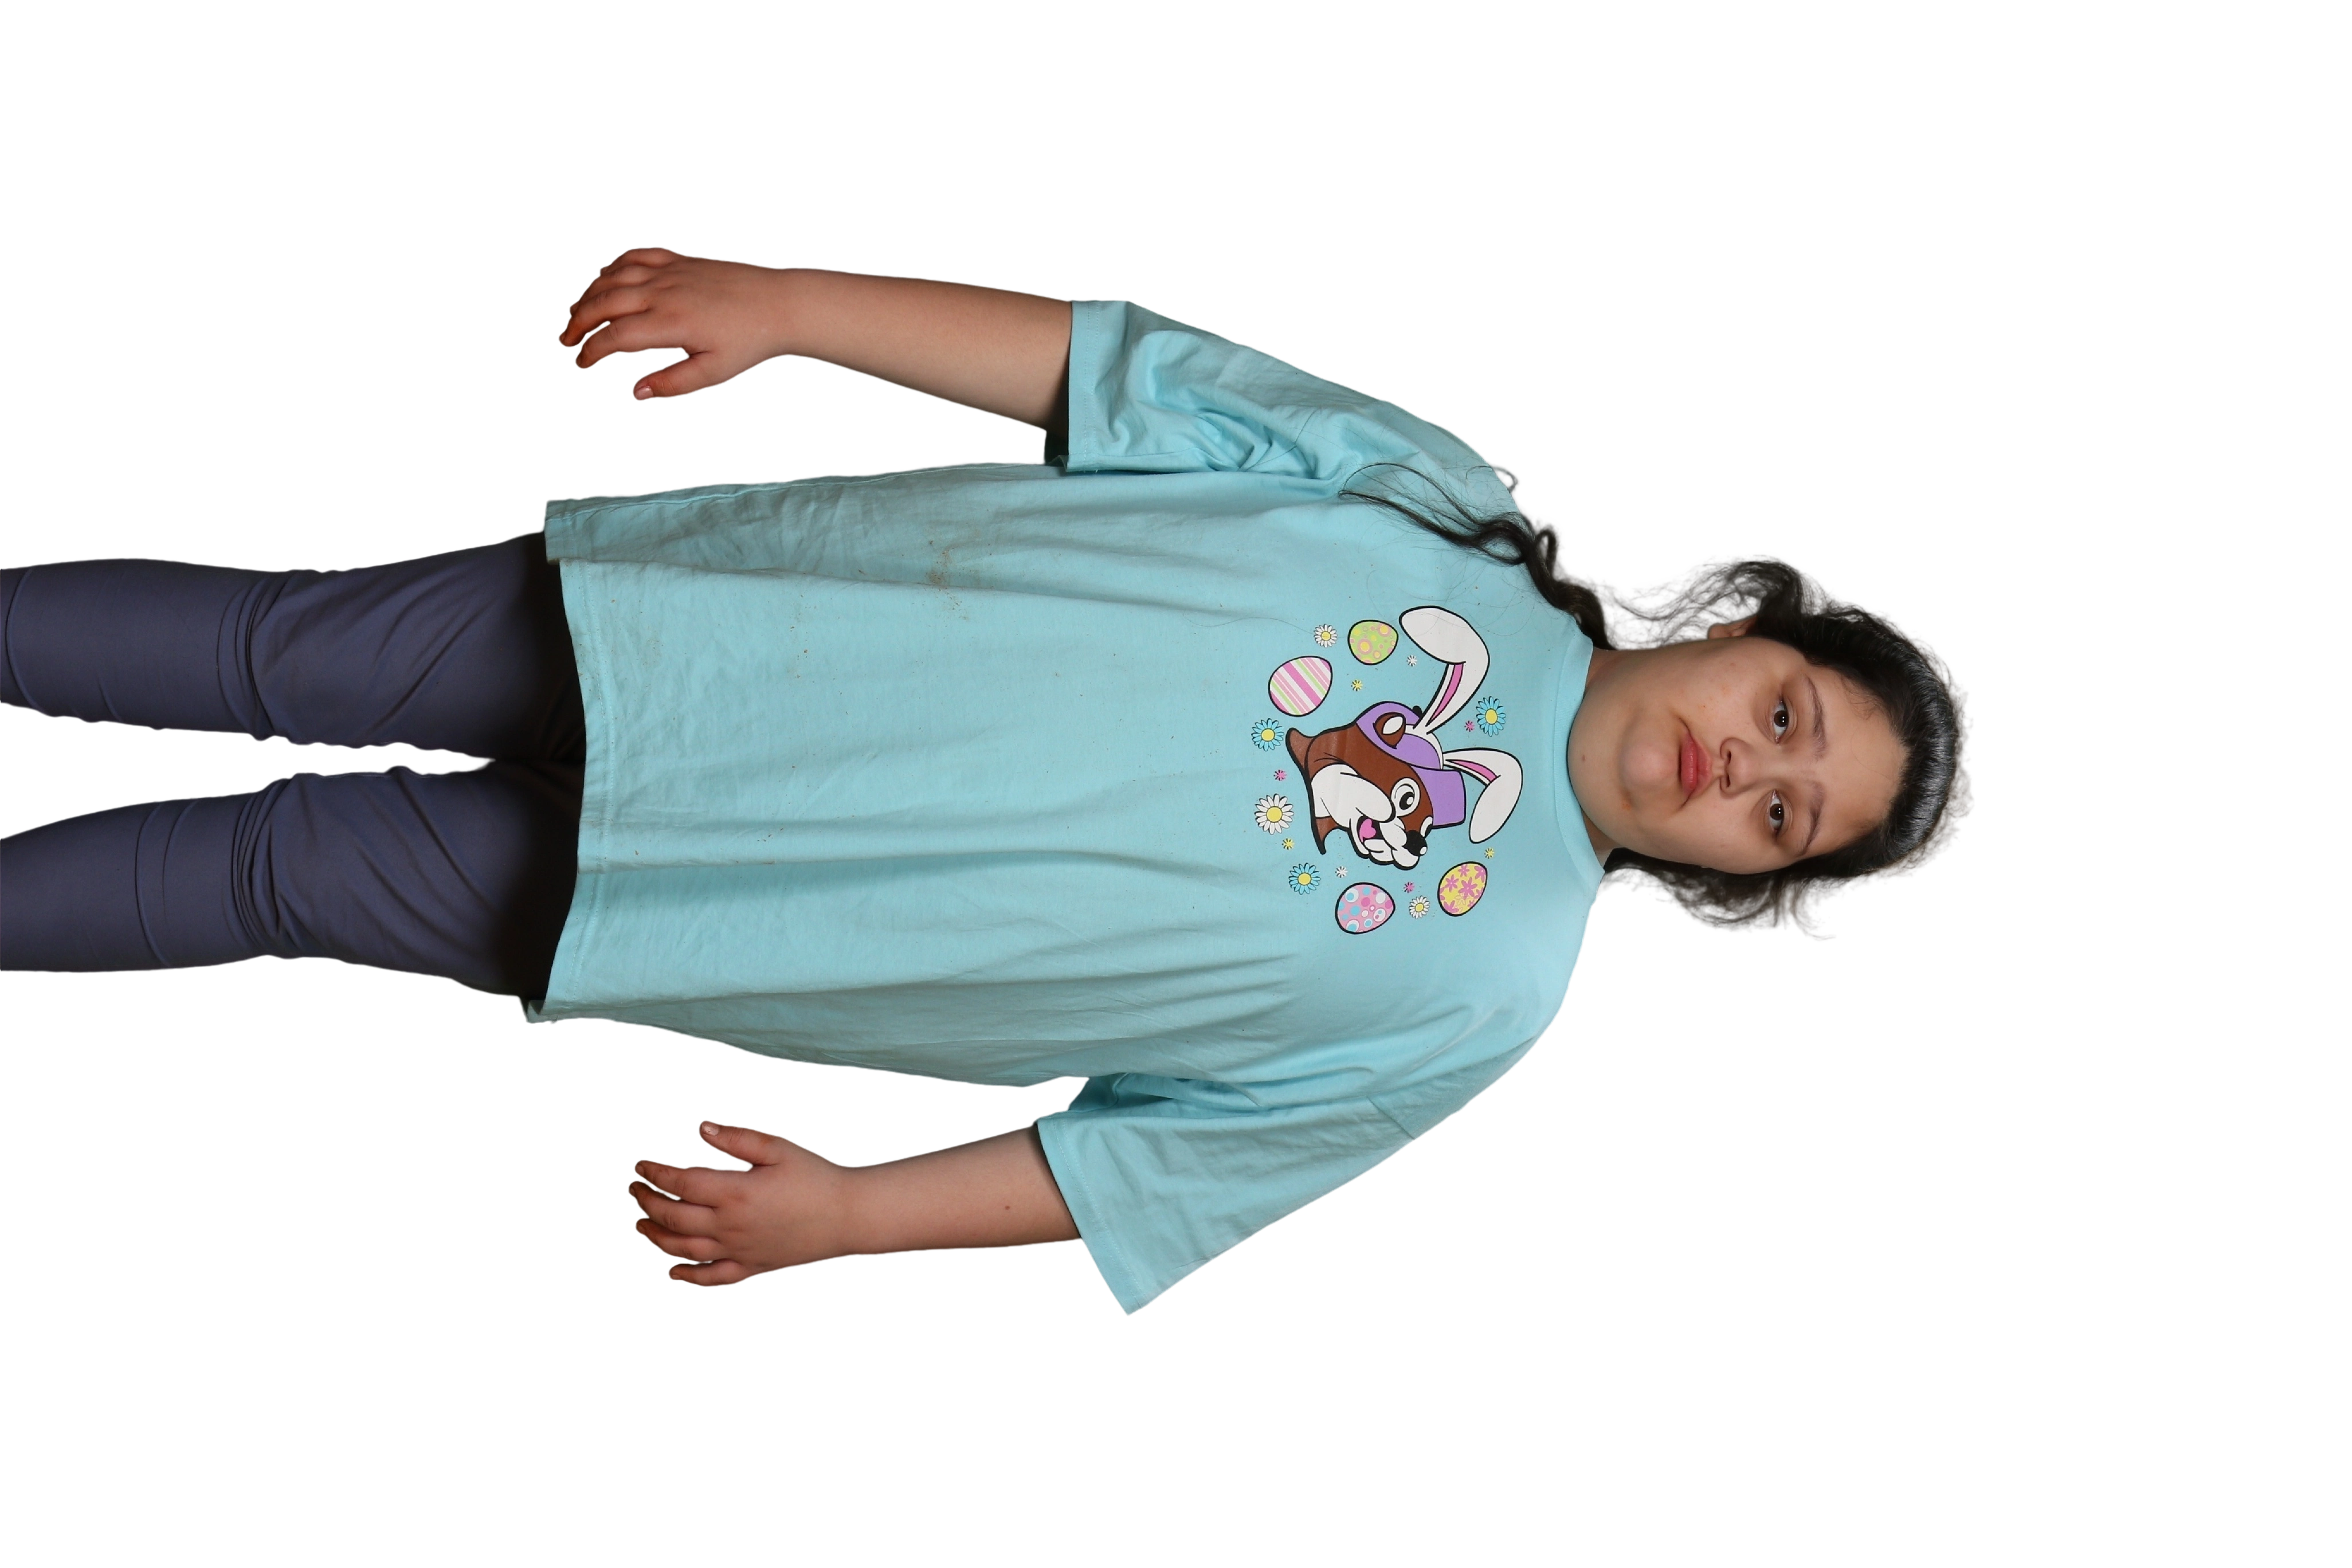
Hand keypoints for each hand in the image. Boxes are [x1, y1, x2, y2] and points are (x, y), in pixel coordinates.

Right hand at [557, 247, 796, 401]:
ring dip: (587, 295)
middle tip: (566, 342)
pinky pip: (634, 256)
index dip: (589, 351)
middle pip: (602, 303)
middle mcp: (662, 290)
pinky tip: (603, 281)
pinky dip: (611, 267)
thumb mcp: (714, 372)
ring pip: (611, 277)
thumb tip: (635, 394)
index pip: (612, 336)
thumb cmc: (751, 340)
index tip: (580, 365)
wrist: (780, 304)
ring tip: (577, 315)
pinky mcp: (679, 258)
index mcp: (669, 321)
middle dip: (577, 324)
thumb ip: (672, 383)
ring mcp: (669, 270)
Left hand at [626, 1121, 855, 1286]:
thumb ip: (736, 1138)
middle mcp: (730, 1226)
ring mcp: (739, 1250)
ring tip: (641, 1225)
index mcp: (735, 1193)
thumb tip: (700, 1127)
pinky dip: (688, 1278)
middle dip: (646, 1202)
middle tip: (634, 1190)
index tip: (640, 1165)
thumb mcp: (778, 1148)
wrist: (850, 1216)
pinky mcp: (752, 1267)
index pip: (678, 1184)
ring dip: (656, 1237)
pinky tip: (672, 1273)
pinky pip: (712, 1279)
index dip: (653, 1174)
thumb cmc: (817, 1178)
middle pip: (672, 1217)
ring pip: (683, 1249)